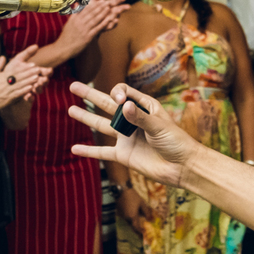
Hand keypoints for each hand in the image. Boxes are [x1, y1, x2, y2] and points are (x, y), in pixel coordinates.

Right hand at [0, 45, 41, 112]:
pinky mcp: (6, 100)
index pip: (14, 70)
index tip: (32, 64)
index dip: (24, 68)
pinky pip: (16, 94)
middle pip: (18, 76)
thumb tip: (3, 56)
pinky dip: (23, 91)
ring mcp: (5, 91)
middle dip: (29, 73)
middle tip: (39, 69)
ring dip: (29, 81)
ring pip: (19, 85)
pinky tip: (30, 88)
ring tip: (37, 77)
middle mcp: (3, 83)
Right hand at [58, 0, 128, 57]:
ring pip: (94, 19)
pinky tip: (109, 20)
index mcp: (74, 19)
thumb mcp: (68, 24)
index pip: (86, 9)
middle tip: (107, 2)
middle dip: (100, 6)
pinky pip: (97, 29)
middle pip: (91, 13)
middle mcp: (79, 23)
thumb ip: (74, 14)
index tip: (101, 0)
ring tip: (109, 8)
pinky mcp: (87, 37)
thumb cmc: (66, 37)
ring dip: (102, 13)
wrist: (62, 49)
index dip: (94, 4)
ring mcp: (83, 30)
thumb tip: (76, 4)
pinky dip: (103, 24)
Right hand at [67, 81, 201, 188]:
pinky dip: (89, 151)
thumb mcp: (160, 127)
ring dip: (86, 117)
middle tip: (73, 85)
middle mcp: (133, 120)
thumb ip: (141, 118)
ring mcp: (127, 137)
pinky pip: (103, 152)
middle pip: (107, 105)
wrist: (182, 167)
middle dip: (90, 95)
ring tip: (70, 109)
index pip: (124, 93)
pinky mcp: (124, 154)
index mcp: (145, 107)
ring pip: (101, 125)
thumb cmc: (178, 143)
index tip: (119, 102)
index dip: (118, 94)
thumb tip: (123, 107)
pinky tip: (75, 148)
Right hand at [116, 188, 147, 233]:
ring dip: (133, 224)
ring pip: (129, 222)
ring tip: (139, 226)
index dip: (140, 232)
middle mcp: (126, 218)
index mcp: (132, 216)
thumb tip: (151, 220)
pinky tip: (133, 217)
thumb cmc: (133, 196)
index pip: (136, 227)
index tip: (144, 235)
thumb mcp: (142, 204)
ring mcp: (122, 215)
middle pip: (132, 226)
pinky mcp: (119, 212)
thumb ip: (147, 212)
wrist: (122, 190)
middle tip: (142, 233)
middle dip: (137, 230)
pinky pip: (126, 218)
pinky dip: (130, 219)